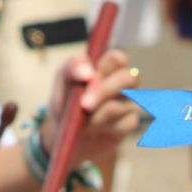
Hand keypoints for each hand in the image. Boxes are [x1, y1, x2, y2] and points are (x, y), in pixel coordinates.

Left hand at [39, 49, 141, 166]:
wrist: (63, 133)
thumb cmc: (65, 101)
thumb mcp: (62, 80)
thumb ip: (72, 68)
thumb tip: (89, 73)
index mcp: (106, 67)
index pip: (118, 58)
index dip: (108, 66)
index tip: (88, 78)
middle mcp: (121, 83)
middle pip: (129, 79)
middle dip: (104, 92)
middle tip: (84, 105)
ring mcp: (127, 103)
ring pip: (124, 105)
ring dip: (99, 115)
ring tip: (83, 121)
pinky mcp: (128, 123)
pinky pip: (125, 123)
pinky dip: (106, 127)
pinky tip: (93, 129)